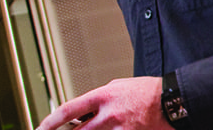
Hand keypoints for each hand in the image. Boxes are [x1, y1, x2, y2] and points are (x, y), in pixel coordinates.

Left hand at [35, 76, 171, 129]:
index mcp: (102, 96)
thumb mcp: (118, 87)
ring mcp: (118, 129)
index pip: (68, 110)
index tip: (40, 128)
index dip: (50, 122)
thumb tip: (85, 111)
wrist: (172, 101)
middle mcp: (107, 114)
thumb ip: (99, 100)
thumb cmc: (147, 92)